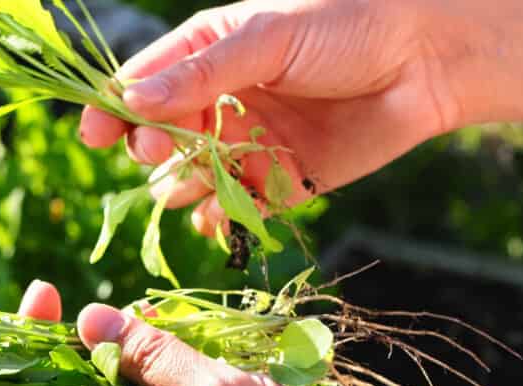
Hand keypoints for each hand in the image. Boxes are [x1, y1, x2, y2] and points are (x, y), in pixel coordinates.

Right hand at [79, 0, 522, 236]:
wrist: (430, 63)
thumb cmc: (350, 27)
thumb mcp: (269, 38)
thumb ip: (201, 73)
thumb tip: (131, 100)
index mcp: (209, 53)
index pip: (142, 86)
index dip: (113, 110)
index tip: (93, 134)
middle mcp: (219, 102)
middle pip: (157, 138)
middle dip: (152, 149)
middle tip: (161, 151)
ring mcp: (244, 144)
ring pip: (187, 180)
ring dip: (183, 187)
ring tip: (198, 183)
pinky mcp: (275, 182)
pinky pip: (229, 211)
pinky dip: (219, 220)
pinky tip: (220, 220)